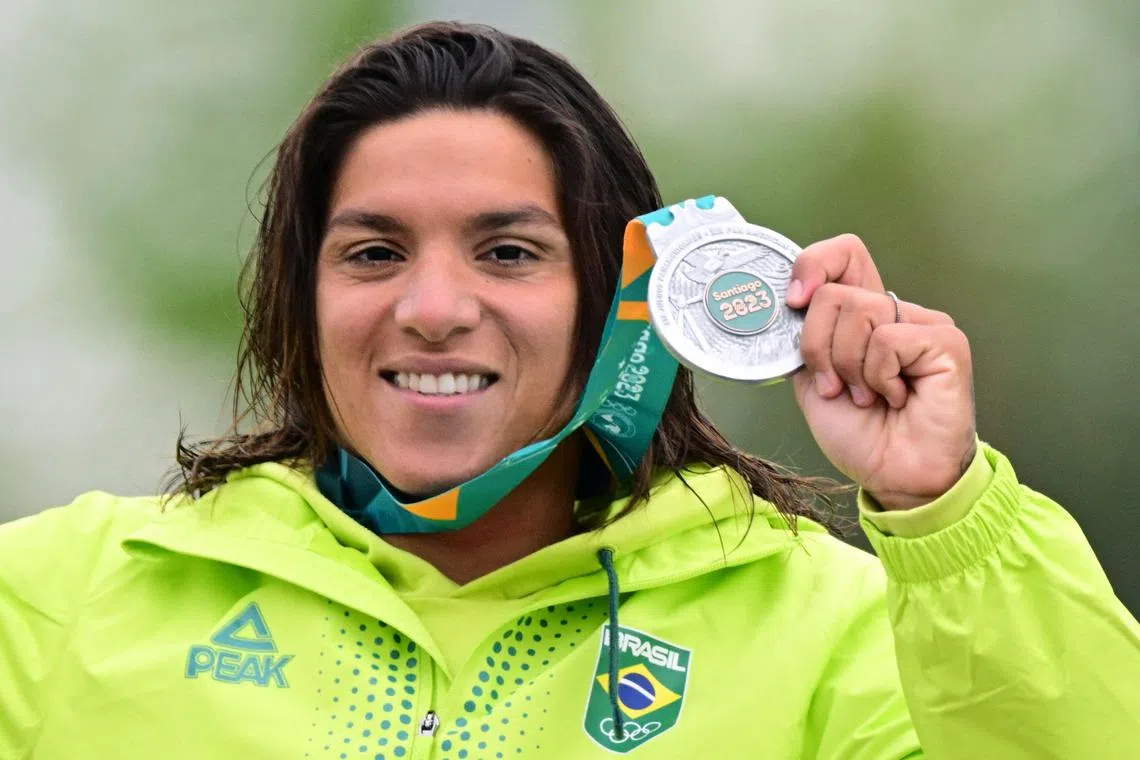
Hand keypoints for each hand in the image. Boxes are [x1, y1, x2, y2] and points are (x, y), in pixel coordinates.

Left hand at [785, 234, 976, 509]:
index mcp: (862, 315)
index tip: (793, 302)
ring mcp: (924, 322)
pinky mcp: (946, 341)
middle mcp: (895, 311)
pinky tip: (895, 398)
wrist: (894, 476)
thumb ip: (803, 339)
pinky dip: (878, 376)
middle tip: (838, 386)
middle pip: (835, 291)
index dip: (811, 266)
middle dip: (819, 347)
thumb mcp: (812, 380)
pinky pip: (888, 340)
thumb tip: (787, 304)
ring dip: (848, 367)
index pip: (842, 254)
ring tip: (867, 396)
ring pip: (859, 311)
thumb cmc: (861, 435)